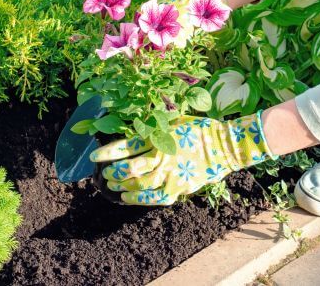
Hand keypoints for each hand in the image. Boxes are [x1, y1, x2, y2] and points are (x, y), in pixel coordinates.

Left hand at [90, 113, 275, 205]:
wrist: (225, 146)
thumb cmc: (199, 130)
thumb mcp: (174, 121)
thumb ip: (155, 126)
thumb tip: (134, 126)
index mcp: (160, 137)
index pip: (127, 146)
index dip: (108, 152)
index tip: (94, 156)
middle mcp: (163, 156)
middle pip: (131, 168)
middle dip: (113, 172)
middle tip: (104, 174)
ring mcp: (171, 174)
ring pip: (140, 184)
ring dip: (123, 185)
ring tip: (113, 185)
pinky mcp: (179, 187)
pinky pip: (155, 197)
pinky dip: (139, 199)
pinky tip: (127, 197)